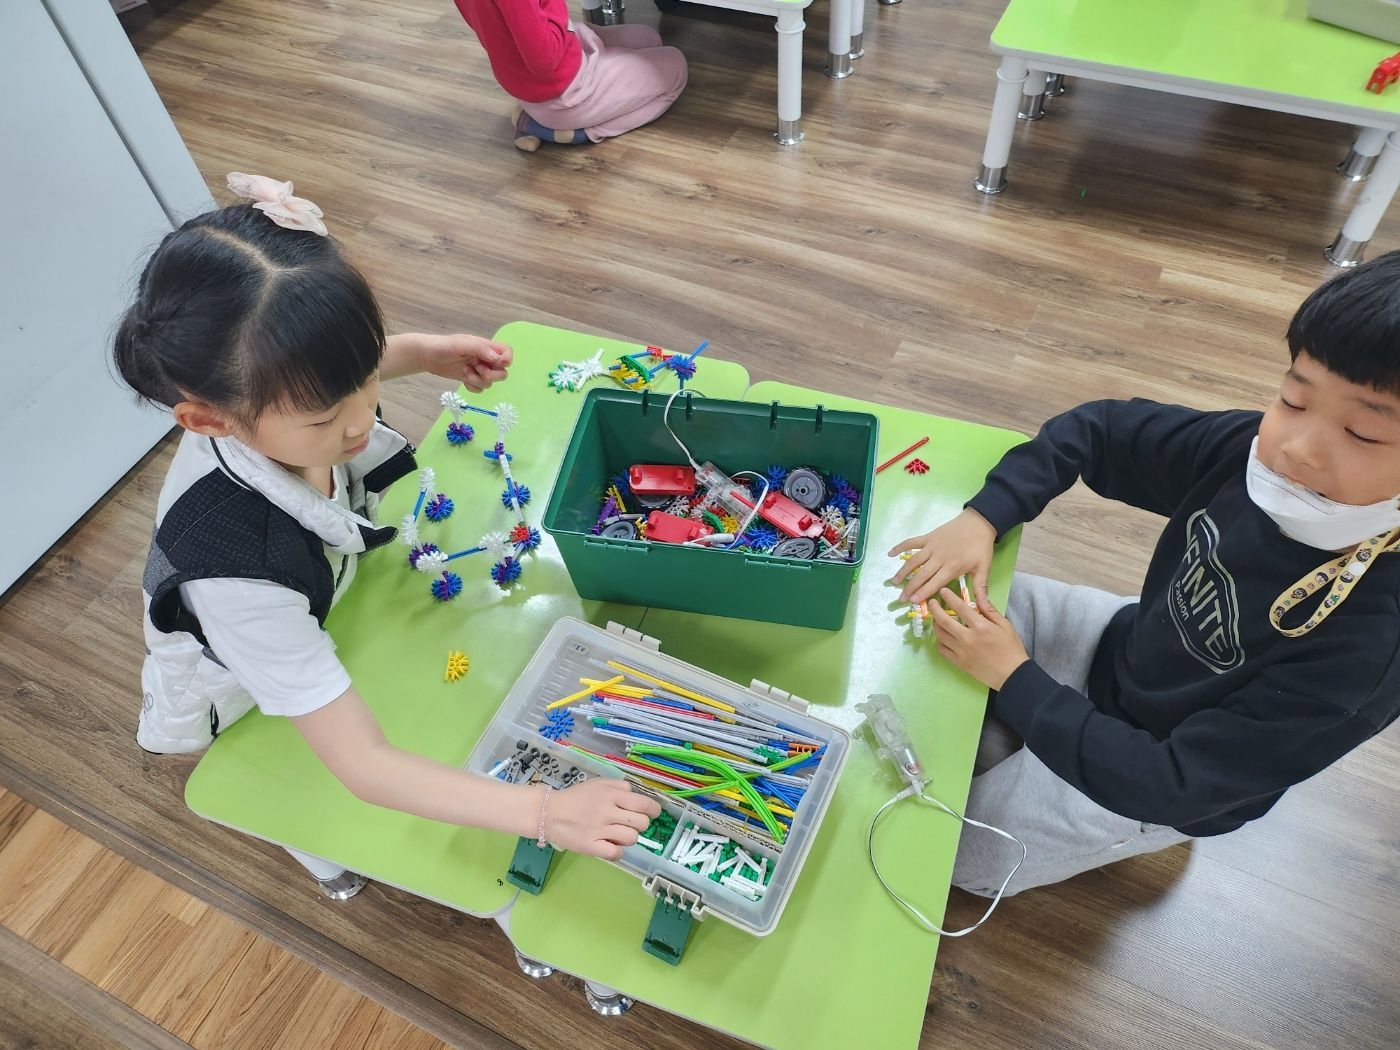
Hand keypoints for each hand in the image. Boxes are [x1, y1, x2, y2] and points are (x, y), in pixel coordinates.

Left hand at [418, 334, 512, 392]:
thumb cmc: (444, 346)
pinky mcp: (470, 379)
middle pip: (502, 371)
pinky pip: (480, 389)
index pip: (507, 352)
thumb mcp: (462, 344)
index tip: (498, 363)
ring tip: (465, 373)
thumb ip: (480, 349)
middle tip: (480, 372)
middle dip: (492, 375)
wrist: (427, 356)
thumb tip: (497, 359)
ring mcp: (478, 370)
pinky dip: (473, 387)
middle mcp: (485, 359)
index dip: (506, 359)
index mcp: (486, 347)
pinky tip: (463, 379)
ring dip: (479, 380)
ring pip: (490, 382)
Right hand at [543, 778, 661, 859]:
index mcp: (611, 795)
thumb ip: (618, 786)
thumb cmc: (575, 797)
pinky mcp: (591, 846)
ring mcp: (600, 830)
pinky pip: (616, 853)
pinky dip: (616, 852)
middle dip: (640, 825)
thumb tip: (635, 794)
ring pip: (631, 838)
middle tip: (629, 824)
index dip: (653, 810)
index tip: (652, 813)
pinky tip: (610, 847)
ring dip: (628, 838)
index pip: (644, 804)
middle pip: (641, 823)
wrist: (548, 812)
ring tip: (617, 835)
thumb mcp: (598, 783)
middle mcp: (608, 812)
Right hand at [888, 507, 996, 604]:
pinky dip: (900, 546)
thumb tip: (983, 607)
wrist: (979, 522)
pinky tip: (890, 553)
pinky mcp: (929, 537)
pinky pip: (912, 542)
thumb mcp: (983, 568)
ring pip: (914, 561)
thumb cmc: (981, 547)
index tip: (912, 601)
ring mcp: (932, 546)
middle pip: (921, 575)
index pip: (934, 583)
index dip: (922, 592)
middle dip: (910, 588)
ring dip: (903, 571)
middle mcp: (939, 558)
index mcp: (952, 567)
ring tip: (894, 581)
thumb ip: (980, 588)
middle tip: (900, 598)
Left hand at [930, 587, 1029, 690]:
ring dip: (936, 624)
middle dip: (935, 609)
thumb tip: (979, 595)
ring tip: (936, 619)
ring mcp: (961, 651)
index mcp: (980, 626)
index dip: (949, 597)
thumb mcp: (1005, 625)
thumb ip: (989, 610)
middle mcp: (967, 638)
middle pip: (944, 620)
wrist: (1012, 675)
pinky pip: (942, 650)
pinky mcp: (959, 662)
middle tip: (932, 603)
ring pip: (940, 635)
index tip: (943, 591)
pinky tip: (942, 637)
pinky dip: (940, 641)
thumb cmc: (1011, 649)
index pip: (960, 608)